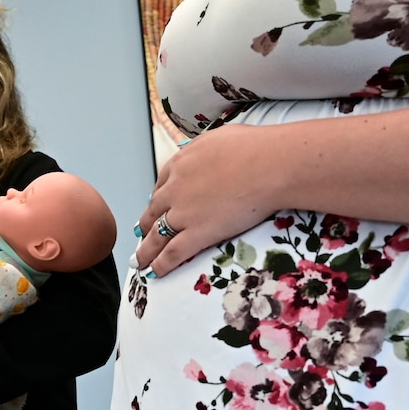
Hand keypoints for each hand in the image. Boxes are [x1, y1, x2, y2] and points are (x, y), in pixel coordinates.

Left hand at [134, 123, 284, 276]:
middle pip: (154, 211)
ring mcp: (184, 212)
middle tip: (141, 235)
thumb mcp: (218, 138)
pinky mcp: (198, 233)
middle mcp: (175, 188)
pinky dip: (161, 264)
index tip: (156, 207)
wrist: (269, 165)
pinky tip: (154, 272)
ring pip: (156, 236)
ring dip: (146, 251)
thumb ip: (204, 149)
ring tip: (139, 262)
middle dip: (146, 225)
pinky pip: (173, 252)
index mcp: (180, 163)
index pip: (161, 185)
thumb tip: (206, 152)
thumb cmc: (253, 147)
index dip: (158, 199)